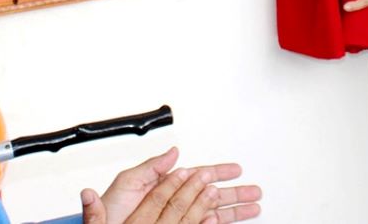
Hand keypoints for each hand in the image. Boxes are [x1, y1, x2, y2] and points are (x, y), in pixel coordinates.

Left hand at [81, 147, 261, 223]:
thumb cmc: (113, 211)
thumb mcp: (128, 182)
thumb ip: (151, 167)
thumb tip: (172, 151)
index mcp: (165, 185)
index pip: (199, 176)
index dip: (218, 172)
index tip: (236, 170)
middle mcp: (175, 202)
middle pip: (212, 195)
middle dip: (235, 192)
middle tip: (255, 191)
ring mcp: (178, 219)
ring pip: (214, 213)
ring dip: (234, 210)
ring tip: (254, 207)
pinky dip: (220, 223)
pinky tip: (231, 221)